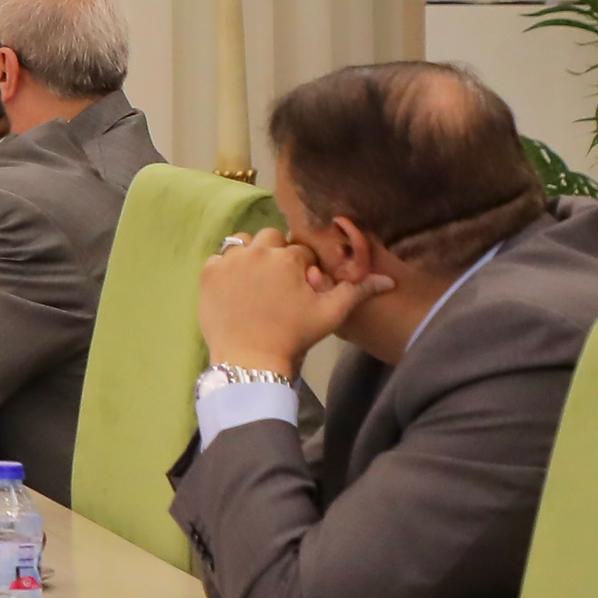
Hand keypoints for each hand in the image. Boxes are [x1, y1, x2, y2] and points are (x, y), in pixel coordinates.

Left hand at [196, 227, 386, 372]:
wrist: (250, 359)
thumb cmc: (294, 335)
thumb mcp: (330, 314)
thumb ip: (357, 292)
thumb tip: (388, 280)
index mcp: (288, 257)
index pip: (301, 249)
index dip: (303, 266)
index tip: (300, 285)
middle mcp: (258, 251)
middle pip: (271, 238)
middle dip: (277, 254)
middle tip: (278, 281)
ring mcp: (229, 261)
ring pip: (242, 242)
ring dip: (250, 253)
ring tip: (256, 279)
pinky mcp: (208, 274)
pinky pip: (218, 258)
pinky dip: (226, 267)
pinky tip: (235, 286)